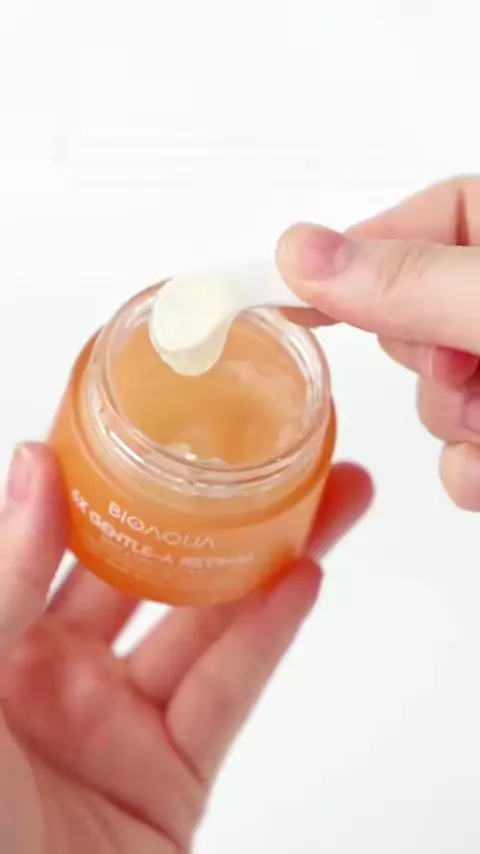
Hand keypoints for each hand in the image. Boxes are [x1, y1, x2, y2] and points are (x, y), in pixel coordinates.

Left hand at [0, 442, 370, 852]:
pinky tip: (301, 579)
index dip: (110, 471)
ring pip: (200, 626)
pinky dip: (264, 638)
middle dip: (208, 511)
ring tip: (320, 498)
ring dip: (264, 561)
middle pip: (146, 569)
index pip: (58, 530)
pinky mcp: (166, 782)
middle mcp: (50, 672)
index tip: (162, 419)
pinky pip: (222, 698)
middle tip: (262, 452)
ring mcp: (112, 725)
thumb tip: (34, 463)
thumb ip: (2, 575)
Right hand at [277, 176, 479, 510]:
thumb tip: (300, 252)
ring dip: (451, 424)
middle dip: (425, 361)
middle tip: (463, 371)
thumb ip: (411, 284)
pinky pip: (463, 449)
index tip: (296, 293)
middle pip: (421, 317)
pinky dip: (466, 470)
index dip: (363, 254)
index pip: (429, 217)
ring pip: (437, 394)